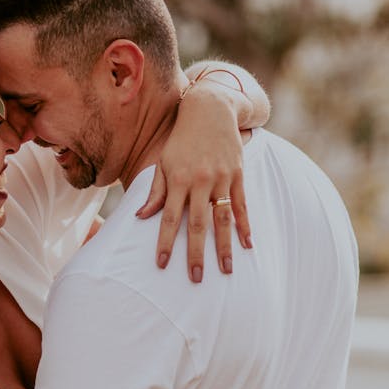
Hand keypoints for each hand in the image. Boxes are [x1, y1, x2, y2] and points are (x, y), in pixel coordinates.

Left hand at [137, 80, 252, 280]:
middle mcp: (200, 181)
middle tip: (195, 278)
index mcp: (178, 179)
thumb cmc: (181, 139)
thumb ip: (155, 191)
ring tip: (226, 270)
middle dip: (196, 253)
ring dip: (224, 247)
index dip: (165, 242)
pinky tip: (247, 245)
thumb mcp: (163, 162)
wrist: (210, 109)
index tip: (162, 264)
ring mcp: (221, 178)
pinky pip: (242, 205)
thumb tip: (141, 217)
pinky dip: (245, 226)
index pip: (169, 218)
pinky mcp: (237, 175)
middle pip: (198, 224)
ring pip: (223, 219)